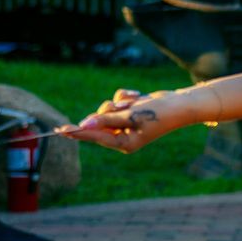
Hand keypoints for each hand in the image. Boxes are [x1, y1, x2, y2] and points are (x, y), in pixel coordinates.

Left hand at [63, 87, 187, 153]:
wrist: (181, 103)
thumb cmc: (160, 113)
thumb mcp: (132, 116)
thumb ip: (107, 120)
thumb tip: (85, 124)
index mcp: (124, 143)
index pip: (95, 137)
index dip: (77, 132)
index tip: (60, 130)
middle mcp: (123, 135)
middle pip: (99, 120)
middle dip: (109, 110)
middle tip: (122, 107)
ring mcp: (126, 124)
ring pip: (107, 108)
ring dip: (120, 102)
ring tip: (136, 103)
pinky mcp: (129, 112)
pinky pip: (117, 101)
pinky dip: (127, 97)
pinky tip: (140, 98)